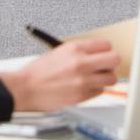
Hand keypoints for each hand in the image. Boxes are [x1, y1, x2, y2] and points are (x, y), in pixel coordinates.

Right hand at [0, 39, 118, 111]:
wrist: (25, 88)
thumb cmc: (39, 71)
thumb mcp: (59, 51)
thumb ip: (80, 52)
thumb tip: (98, 54)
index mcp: (75, 48)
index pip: (106, 44)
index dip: (106, 50)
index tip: (103, 54)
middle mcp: (81, 62)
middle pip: (114, 59)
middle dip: (111, 63)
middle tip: (105, 66)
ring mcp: (83, 80)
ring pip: (111, 78)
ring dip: (105, 78)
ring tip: (95, 79)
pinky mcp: (82, 95)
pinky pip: (100, 91)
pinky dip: (95, 90)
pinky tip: (84, 87)